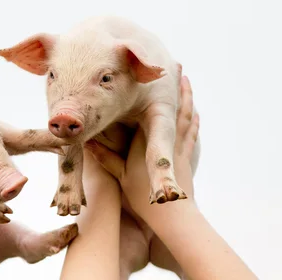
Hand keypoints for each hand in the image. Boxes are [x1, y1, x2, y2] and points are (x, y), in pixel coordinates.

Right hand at [86, 75, 199, 216]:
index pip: (154, 109)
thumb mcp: (118, 174)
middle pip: (177, 107)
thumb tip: (86, 142)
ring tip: (185, 81)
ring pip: (187, 117)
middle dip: (177, 86)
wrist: (171, 216)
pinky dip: (192, 119)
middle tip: (177, 66)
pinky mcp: (188, 157)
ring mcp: (182, 148)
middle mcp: (169, 139)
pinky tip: (194, 113)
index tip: (161, 70)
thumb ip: (103, 157)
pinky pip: (191, 133)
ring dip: (187, 98)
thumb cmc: (142, 196)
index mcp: (151, 139)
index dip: (160, 88)